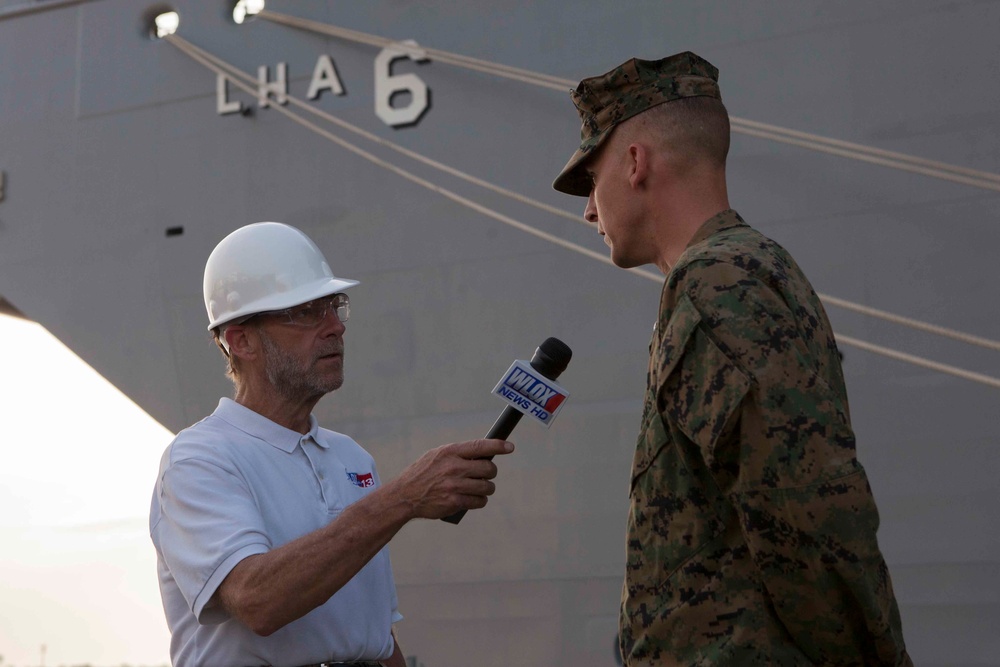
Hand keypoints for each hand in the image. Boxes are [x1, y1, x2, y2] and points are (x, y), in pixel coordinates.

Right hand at [391, 439, 513, 519]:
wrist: (405, 495)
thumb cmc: (423, 473)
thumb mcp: (437, 455)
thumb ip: (458, 454)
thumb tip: (484, 454)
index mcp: (450, 452)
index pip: (479, 446)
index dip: (497, 446)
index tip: (509, 447)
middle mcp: (453, 467)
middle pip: (488, 469)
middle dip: (490, 472)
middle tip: (485, 474)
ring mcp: (454, 485)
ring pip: (487, 487)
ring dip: (487, 488)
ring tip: (480, 488)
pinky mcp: (454, 502)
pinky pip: (479, 501)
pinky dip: (480, 501)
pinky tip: (475, 498)